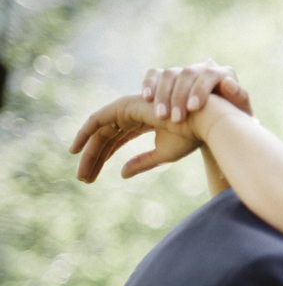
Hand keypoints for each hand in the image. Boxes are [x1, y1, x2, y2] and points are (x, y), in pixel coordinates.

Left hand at [70, 94, 200, 182]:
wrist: (202, 122)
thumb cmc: (189, 137)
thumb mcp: (162, 155)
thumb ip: (142, 163)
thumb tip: (121, 174)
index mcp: (143, 122)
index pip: (116, 141)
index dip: (103, 158)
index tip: (92, 175)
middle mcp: (132, 114)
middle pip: (105, 138)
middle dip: (93, 159)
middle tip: (83, 179)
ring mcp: (127, 109)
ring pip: (99, 132)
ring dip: (88, 153)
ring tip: (81, 174)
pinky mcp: (125, 106)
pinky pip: (98, 120)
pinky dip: (85, 133)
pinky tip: (76, 149)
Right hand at [142, 59, 251, 123]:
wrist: (218, 127)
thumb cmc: (231, 121)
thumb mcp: (240, 114)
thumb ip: (239, 98)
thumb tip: (228, 83)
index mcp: (224, 74)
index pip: (210, 74)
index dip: (200, 89)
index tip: (193, 108)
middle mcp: (203, 68)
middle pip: (187, 73)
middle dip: (179, 96)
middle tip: (176, 119)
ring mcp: (184, 71)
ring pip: (170, 74)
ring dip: (163, 95)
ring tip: (161, 116)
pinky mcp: (168, 77)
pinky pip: (155, 74)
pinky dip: (149, 83)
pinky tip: (146, 98)